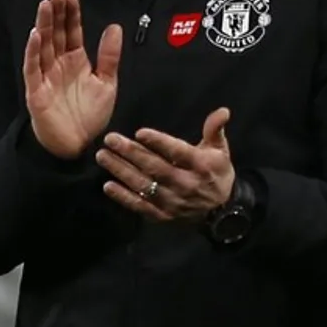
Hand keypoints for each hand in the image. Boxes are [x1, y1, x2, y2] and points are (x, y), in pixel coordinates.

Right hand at [24, 0, 122, 158]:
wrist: (79, 146)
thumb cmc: (90, 116)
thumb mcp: (107, 83)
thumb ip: (109, 56)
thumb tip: (115, 27)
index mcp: (76, 61)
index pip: (72, 32)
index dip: (71, 15)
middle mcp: (59, 65)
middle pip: (56, 34)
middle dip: (56, 13)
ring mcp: (46, 77)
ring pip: (43, 46)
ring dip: (44, 25)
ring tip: (45, 5)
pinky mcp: (36, 92)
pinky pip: (33, 68)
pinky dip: (33, 51)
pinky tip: (35, 34)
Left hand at [96, 108, 234, 221]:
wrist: (222, 211)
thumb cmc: (217, 173)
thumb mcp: (220, 150)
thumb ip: (215, 129)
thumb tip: (223, 111)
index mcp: (201, 166)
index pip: (178, 152)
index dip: (159, 142)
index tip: (139, 132)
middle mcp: (186, 184)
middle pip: (155, 168)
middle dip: (131, 153)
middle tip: (110, 139)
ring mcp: (173, 202)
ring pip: (144, 185)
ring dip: (121, 171)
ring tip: (103, 156)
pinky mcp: (163, 216)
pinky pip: (141, 206)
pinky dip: (124, 197)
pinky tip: (108, 186)